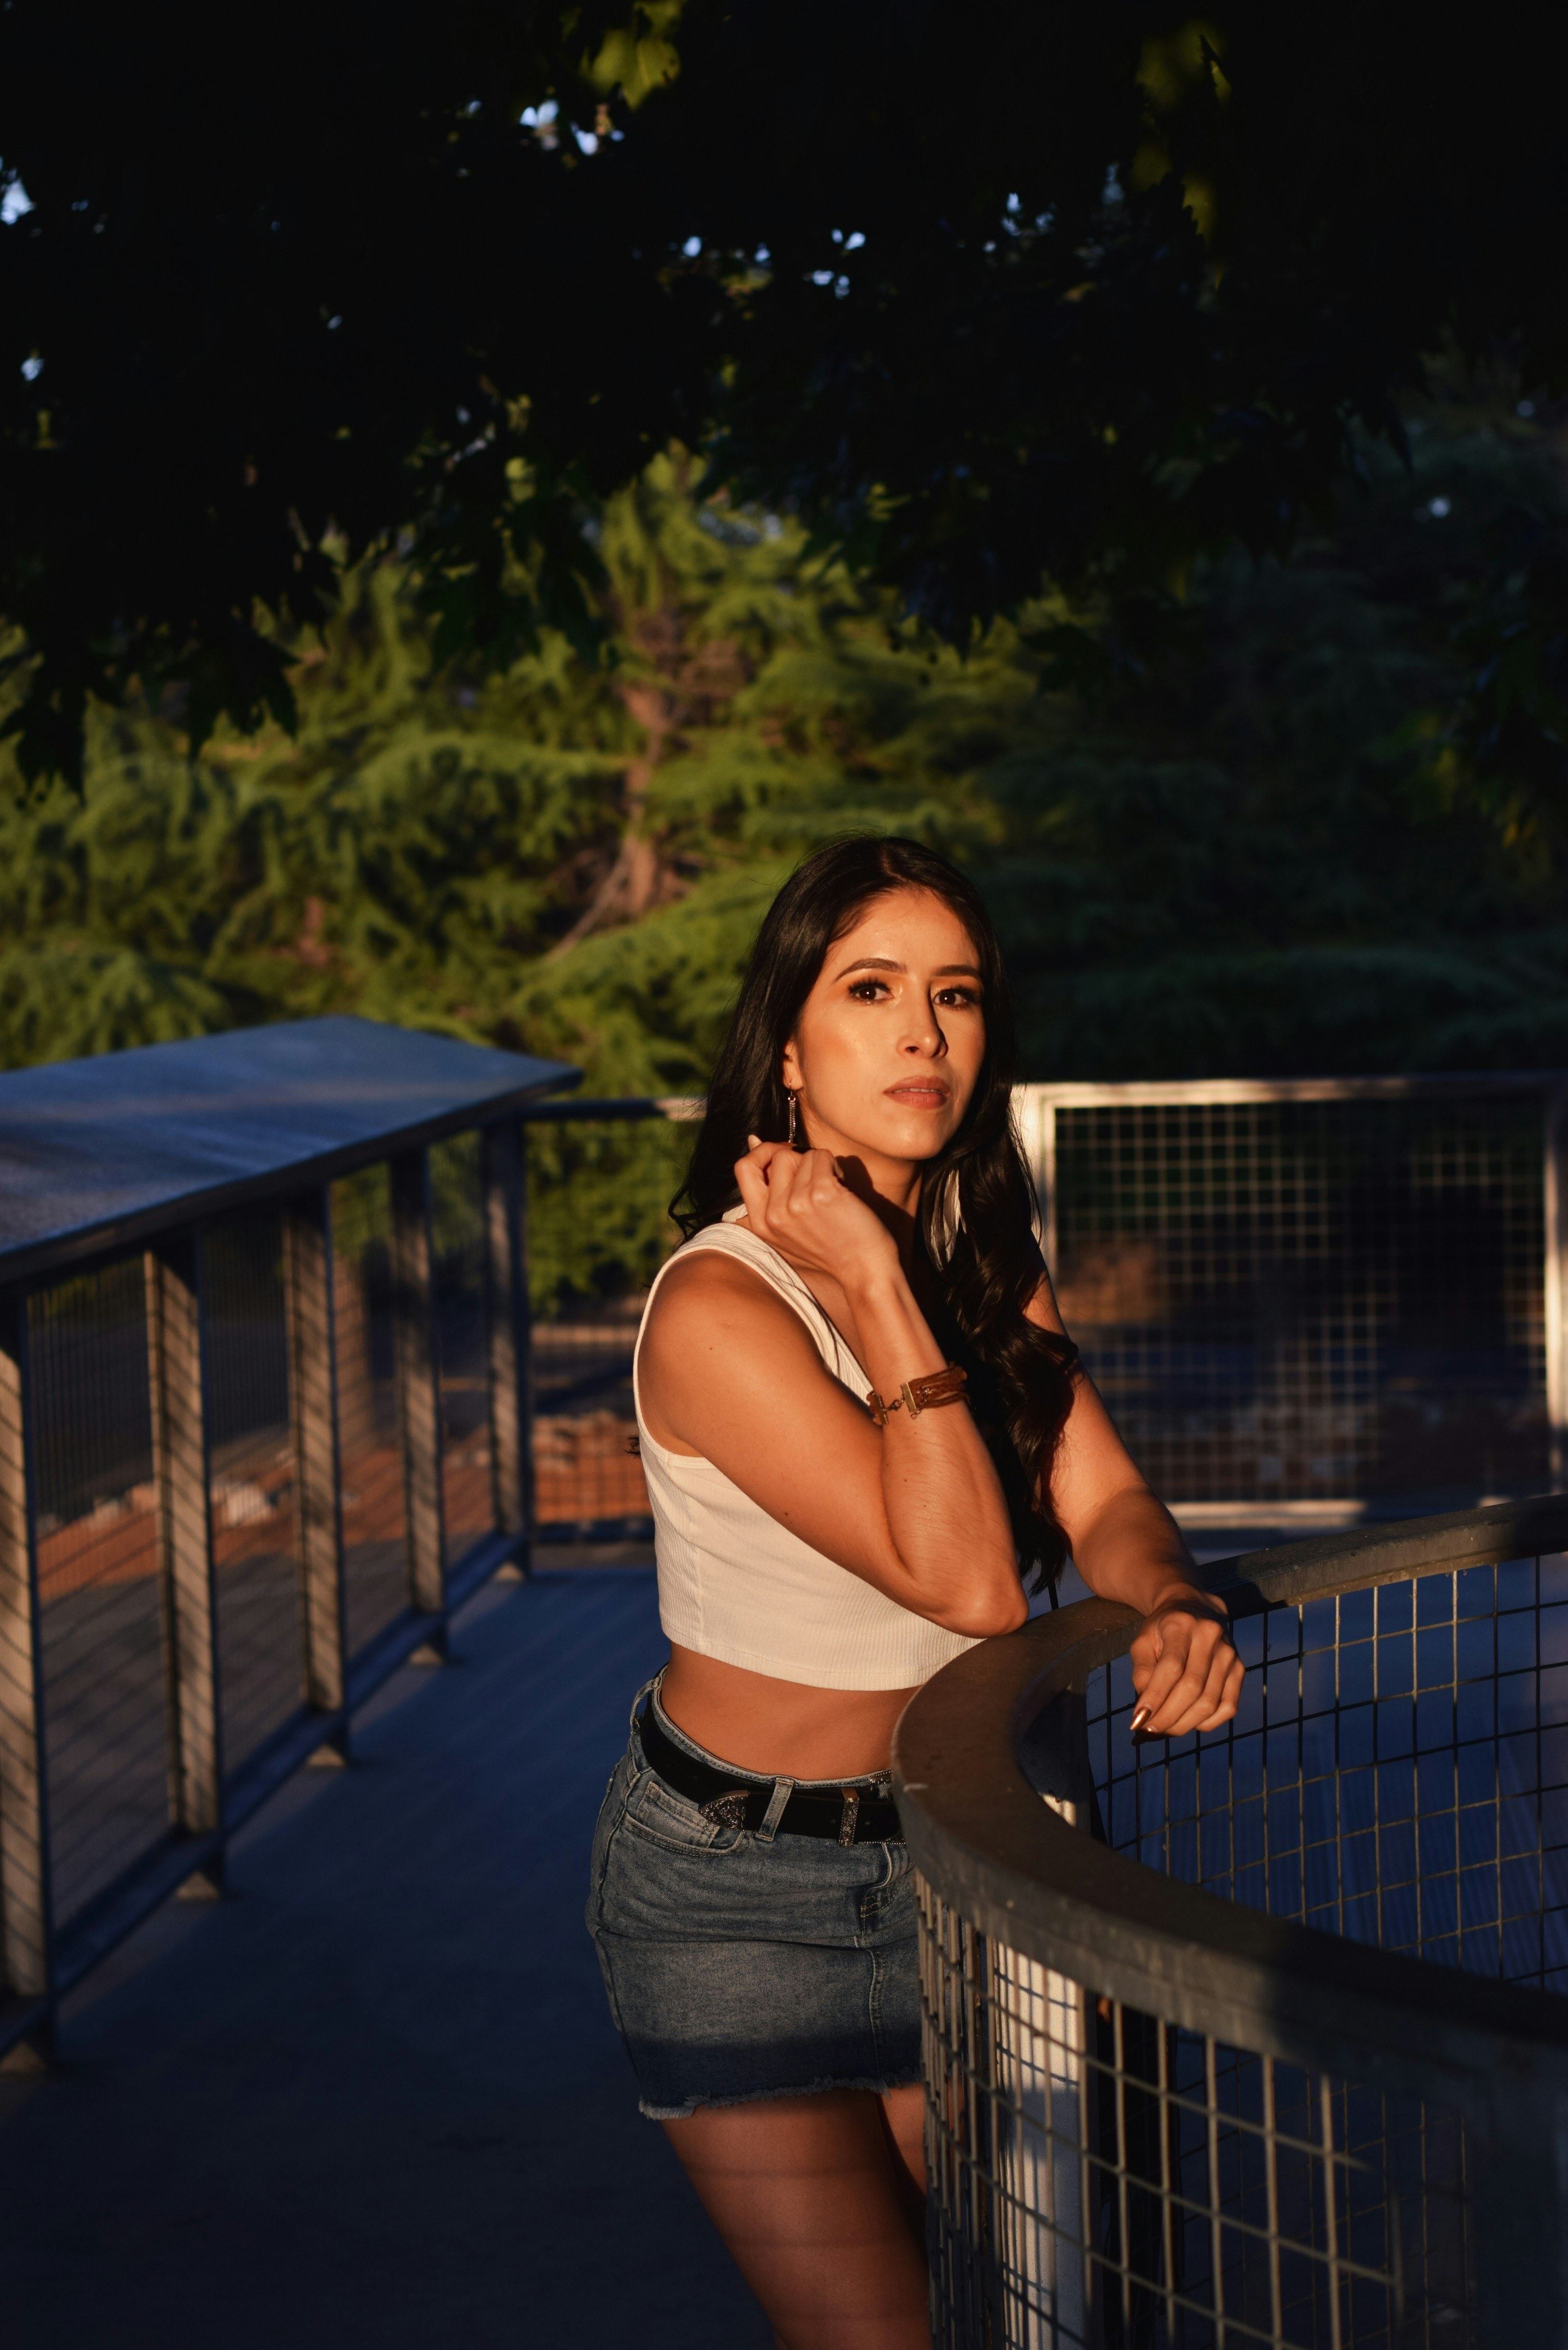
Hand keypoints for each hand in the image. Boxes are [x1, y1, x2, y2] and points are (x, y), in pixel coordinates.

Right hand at [733, 1137, 898, 1290]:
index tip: (784, 1157)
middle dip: (799, 1159)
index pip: (744, 1168)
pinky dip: (835, 1166)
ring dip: (821, 1166)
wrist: (864, 1270)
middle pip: (777, 1157)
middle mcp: (773, 1214)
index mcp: (760, 1223)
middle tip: (816, 1177)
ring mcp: (795, 1204)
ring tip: (832, 1192)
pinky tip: (843, 1189)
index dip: (763, 1153)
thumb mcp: (788, 1224)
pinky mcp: (821, 1193)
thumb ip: (769, 1187)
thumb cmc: (831, 1245)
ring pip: (802, 1155)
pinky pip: (821, 1156)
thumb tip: (752, 1138)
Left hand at [1127, 1593, 1242, 1739]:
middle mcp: (1210, 1637)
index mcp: (1181, 1625)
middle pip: (1192, 1688)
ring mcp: (1229, 1653)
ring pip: (1210, 1702)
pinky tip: (1188, 1722)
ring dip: (1184, 1724)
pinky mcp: (1239, 1669)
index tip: (1138, 1721)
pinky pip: (1228, 1707)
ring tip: (1164, 1729)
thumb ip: (1141, 1672)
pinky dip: (1207, 1723)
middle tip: (1148, 1730)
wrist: (1194, 1608)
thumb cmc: (1162, 1630)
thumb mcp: (1143, 1642)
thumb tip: (1145, 1711)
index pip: (1171, 1667)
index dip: (1155, 1697)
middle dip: (1168, 1716)